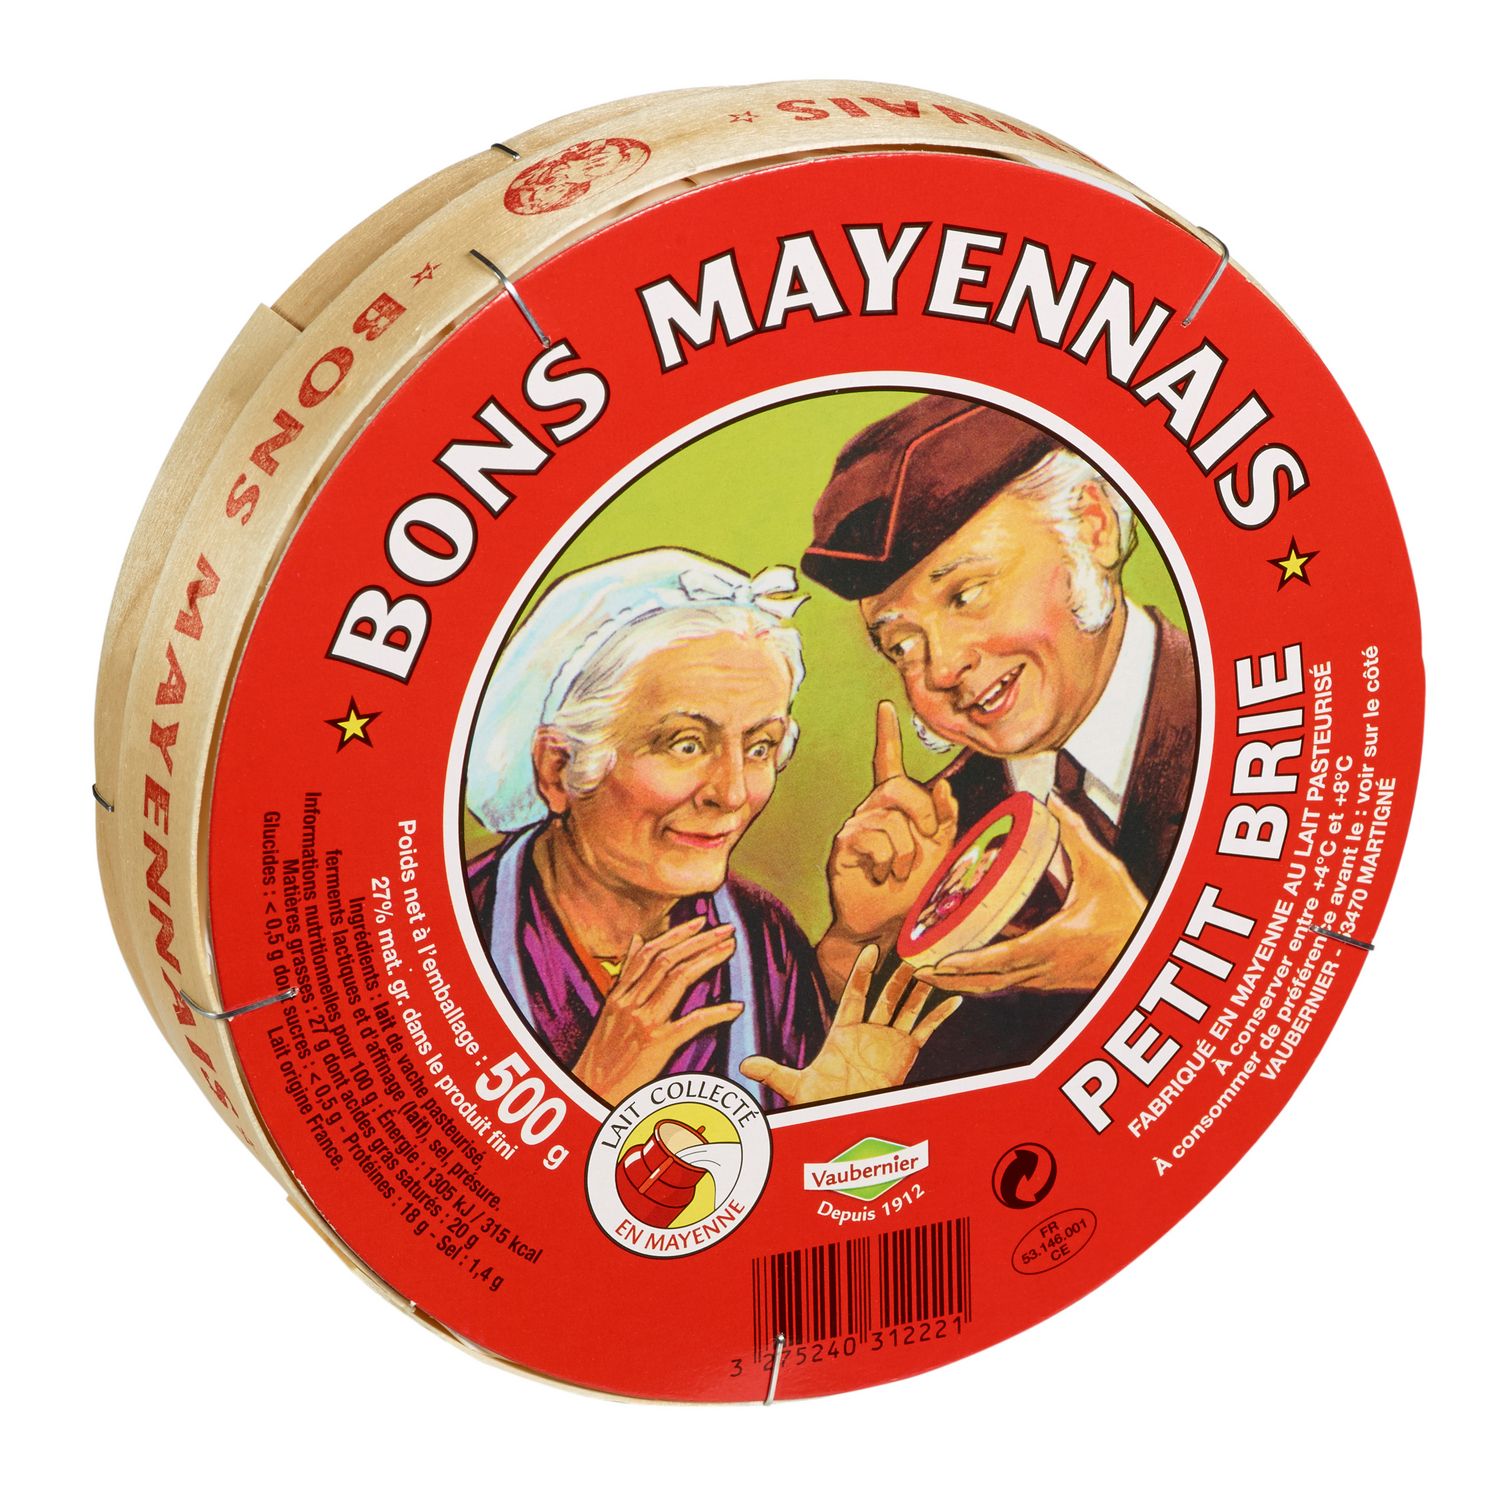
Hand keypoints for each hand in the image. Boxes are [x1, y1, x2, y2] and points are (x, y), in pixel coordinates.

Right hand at [572, 917, 741, 1104]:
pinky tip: (735, 1006)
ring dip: (707, 960)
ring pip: (678, 980)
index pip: (651, 953)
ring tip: (729, 948)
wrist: (591, 1090)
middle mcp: (630, 1002)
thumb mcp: (609, 1009)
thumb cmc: (603, 1053)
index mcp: (620, 994)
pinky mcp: (657, 1044)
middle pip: (668, 961)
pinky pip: (691, 1023)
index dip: (678, 934)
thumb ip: (626, 975)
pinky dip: (716, 1013)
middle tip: (726, 929)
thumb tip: (638, 939)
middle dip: (699, 941)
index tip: (702, 921)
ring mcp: (643, 1022)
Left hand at [741, 944, 959, 1104]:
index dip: (863, 972)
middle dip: (898, 975)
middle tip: (911, 949)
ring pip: (907, 1008)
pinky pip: (926, 1030)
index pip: (855, 994)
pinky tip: (955, 1000)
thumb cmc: (822, 1101)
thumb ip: (773, 1071)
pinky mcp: (906, 1054)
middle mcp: (869, 1031)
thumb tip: (745, 1065)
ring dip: (919, 989)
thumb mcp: (796, 1084)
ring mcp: (889, 1041)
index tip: (871, 949)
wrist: (844, 1118)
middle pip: (886, 995)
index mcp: (844, 1031)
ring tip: (933, 964)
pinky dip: (940, 1015)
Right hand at [826, 700, 959, 945]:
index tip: (886, 707)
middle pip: (899, 789)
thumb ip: (946, 817)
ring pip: (891, 821)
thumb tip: (944, 785)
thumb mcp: (940, 848)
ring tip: (898, 872)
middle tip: (927, 840)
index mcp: (894, 805)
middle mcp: (872, 809)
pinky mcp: (844, 846)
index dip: (887, 734)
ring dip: (907, 853)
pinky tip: (880, 875)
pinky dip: (888, 863)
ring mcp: (855, 826)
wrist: (886, 922)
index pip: (888, 762)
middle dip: (923, 815)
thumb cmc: (912, 885)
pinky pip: (874, 840)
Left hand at [914, 796, 1146, 994]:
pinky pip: (1011, 980)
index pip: (995, 960)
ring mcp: (1047, 978)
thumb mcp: (1104, 871)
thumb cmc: (1131, 916)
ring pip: (996, 985)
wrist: (1155, 955)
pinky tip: (975, 958)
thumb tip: (1053, 801)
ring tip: (934, 968)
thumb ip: (1077, 836)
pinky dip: (987, 975)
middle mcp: (1042, 969)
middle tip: (917, 966)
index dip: (962, 964)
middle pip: (985, 981)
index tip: (933, 962)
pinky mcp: (1053, 979)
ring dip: (964, 980)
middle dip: (949, 977)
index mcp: (1049, 944)